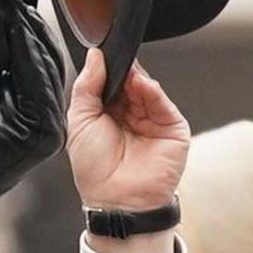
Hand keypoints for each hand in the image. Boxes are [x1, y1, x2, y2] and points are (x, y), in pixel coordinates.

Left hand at [0, 0, 67, 249]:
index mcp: (30, 106)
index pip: (38, 58)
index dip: (27, 26)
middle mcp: (44, 117)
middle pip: (48, 61)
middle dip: (31, 27)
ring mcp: (46, 128)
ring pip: (47, 70)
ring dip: (30, 37)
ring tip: (15, 10)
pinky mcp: (40, 134)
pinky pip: (39, 85)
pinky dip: (28, 55)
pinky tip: (17, 32)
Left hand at [64, 50, 188, 215]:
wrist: (117, 199)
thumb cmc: (95, 169)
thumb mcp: (79, 121)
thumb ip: (86, 87)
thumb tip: (95, 57)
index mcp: (108, 114)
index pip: (110, 83)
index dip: (106, 69)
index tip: (101, 54)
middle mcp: (131, 116)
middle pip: (130, 82)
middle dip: (122, 71)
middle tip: (113, 61)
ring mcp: (153, 121)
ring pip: (147, 89)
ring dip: (136, 78)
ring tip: (126, 75)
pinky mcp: (172, 129)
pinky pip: (163, 103)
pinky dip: (153, 91)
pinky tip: (142, 85)